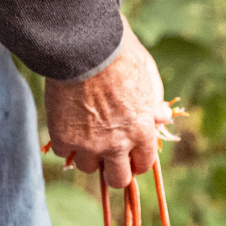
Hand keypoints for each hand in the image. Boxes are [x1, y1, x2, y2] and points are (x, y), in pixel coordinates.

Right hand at [45, 16, 172, 186]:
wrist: (83, 45)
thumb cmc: (120, 53)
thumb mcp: (148, 74)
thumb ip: (155, 100)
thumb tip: (162, 117)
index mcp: (142, 131)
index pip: (143, 165)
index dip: (136, 161)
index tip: (130, 155)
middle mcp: (118, 144)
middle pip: (118, 179)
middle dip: (115, 170)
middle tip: (108, 158)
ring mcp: (89, 144)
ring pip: (89, 168)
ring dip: (88, 155)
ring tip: (85, 134)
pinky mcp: (64, 137)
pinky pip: (64, 153)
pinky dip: (65, 142)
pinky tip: (67, 126)